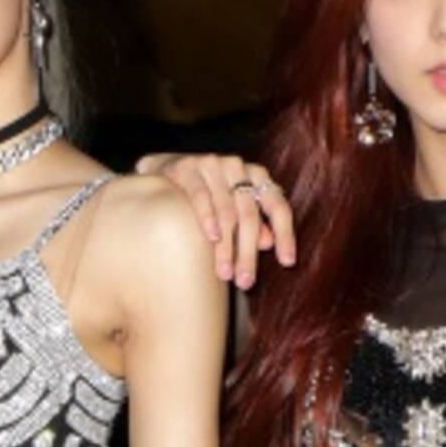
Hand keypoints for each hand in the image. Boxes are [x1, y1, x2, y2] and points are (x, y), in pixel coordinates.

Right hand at [136, 152, 294, 287]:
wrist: (158, 171)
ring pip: (226, 211)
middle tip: (245, 282)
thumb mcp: (229, 209)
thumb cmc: (199, 194)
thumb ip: (250, 224)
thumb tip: (267, 244)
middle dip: (248, 252)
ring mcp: (212, 164)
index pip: (278, 205)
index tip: (288, 263)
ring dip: (226, 246)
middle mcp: (237, 166)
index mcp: (255, 175)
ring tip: (224, 273)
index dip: (286, 234)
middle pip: (250, 215)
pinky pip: (201, 196)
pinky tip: (211, 239)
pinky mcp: (186, 167)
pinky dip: (208, 219)